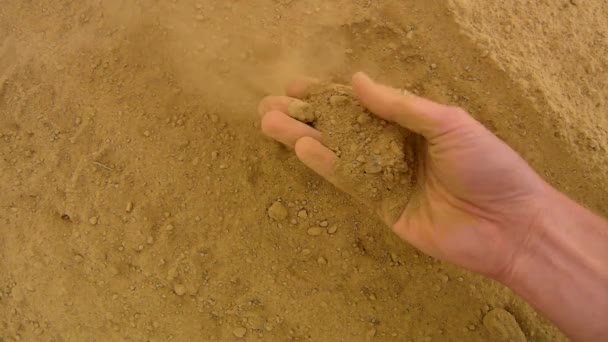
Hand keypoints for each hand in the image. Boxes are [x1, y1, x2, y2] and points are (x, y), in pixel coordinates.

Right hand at [258, 72, 549, 279]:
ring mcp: (386, 177)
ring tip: (270, 123)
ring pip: (337, 152)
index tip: (295, 86)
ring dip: (303, 137)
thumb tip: (356, 80)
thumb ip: (400, 105)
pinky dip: (325, 165)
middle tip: (268, 105)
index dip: (327, 94)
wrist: (509, 224)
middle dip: (306, 115)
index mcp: (411, 123)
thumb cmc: (487, 165)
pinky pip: (349, 182)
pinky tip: (302, 147)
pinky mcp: (383, 206)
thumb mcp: (447, 123)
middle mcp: (393, 147)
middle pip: (341, 127)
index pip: (360, 104)